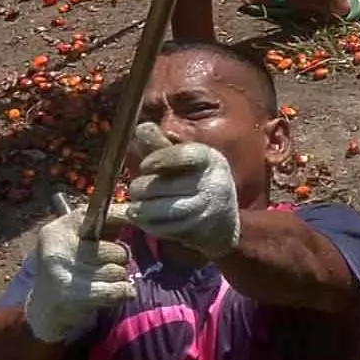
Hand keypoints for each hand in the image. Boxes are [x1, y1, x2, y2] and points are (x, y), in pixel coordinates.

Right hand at [22, 203, 132, 343]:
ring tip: (100, 283)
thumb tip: (135, 212)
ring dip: (118, 280)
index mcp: (58, 230)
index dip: (121, 216)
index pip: (97, 215)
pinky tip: (112, 295)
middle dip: (118, 262)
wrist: (45, 311)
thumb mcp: (77, 244)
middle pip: (116, 250)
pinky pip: (119, 289)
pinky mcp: (74, 296)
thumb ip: (102, 228)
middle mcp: (58, 249)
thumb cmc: (70, 271)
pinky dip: (123, 293)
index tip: (136, 219)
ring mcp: (64, 273)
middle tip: (101, 270)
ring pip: (119, 271)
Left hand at [111, 124, 240, 261]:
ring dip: (139, 208)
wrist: (222, 223)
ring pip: (159, 209)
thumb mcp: (182, 161)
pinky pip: (162, 228)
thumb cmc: (194, 182)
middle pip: (162, 185)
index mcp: (209, 159)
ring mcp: (206, 209)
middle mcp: (213, 183)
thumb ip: (159, 145)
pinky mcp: (198, 231)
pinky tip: (146, 219)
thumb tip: (141, 128)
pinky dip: (147, 224)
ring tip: (136, 206)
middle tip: (137, 189)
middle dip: (140, 188)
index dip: (160, 159)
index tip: (144, 166)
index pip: (184, 155)